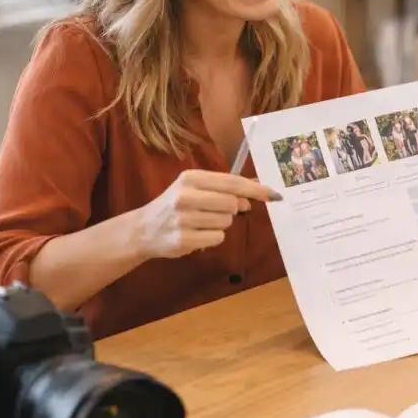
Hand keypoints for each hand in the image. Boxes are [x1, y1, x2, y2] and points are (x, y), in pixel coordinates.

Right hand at [134, 170, 279, 259]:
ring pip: (226, 222)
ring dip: (220, 224)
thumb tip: (257, 188)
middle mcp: (186, 196)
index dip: (256, 190)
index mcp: (191, 178)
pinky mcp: (184, 239)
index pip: (232, 182)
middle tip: (215, 211)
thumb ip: (224, 187)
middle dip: (232, 209)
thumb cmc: (175, 205)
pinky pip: (218, 238)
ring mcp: (184, 219)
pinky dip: (213, 238)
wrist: (143, 229)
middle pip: (232, 204)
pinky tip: (196, 234)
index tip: (274, 194)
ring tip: (201, 222)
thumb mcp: (195, 188)